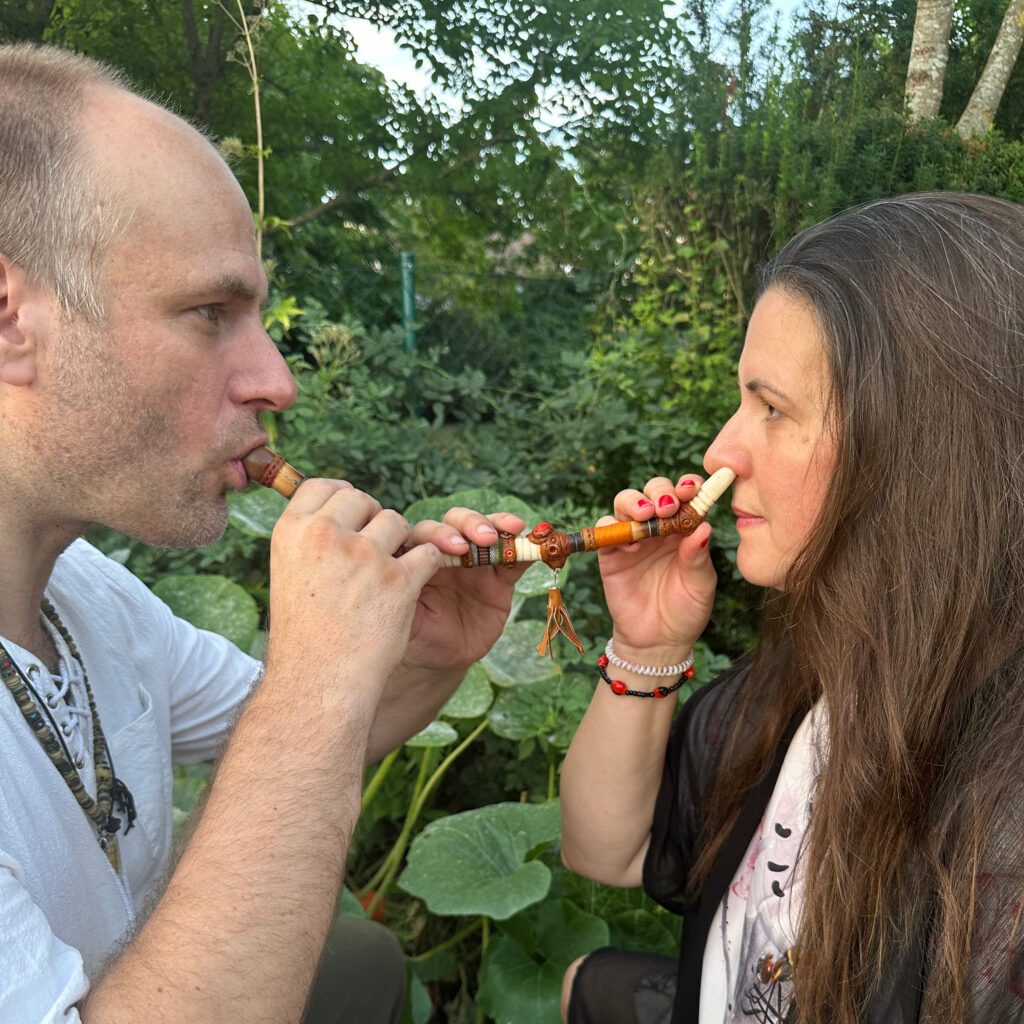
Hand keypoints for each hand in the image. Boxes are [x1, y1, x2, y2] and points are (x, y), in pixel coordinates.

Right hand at [264, 478, 440, 718]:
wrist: (319, 685)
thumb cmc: (304, 636)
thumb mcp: (290, 575)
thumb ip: (311, 540)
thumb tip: (340, 510)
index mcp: (292, 531)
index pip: (324, 486)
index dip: (344, 497)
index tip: (353, 515)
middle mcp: (326, 535)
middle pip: (364, 500)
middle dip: (374, 521)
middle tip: (372, 552)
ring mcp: (365, 556)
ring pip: (399, 523)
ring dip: (400, 546)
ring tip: (386, 580)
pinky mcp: (399, 579)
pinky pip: (427, 553)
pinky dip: (424, 569)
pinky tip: (411, 589)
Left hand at [400, 507, 528, 674]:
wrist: (439, 658)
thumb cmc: (414, 635)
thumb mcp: (401, 618)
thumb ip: (400, 596)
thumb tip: (394, 578)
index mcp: (417, 558)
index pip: (425, 534)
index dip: (438, 534)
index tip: (452, 547)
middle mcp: (445, 553)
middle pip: (455, 524)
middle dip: (469, 524)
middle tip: (482, 538)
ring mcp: (474, 563)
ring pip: (485, 530)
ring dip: (498, 525)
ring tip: (510, 529)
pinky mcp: (499, 579)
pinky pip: (514, 558)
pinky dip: (525, 548)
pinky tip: (534, 543)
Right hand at [597, 474, 717, 660]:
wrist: (659, 642)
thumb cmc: (686, 611)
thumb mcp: (701, 585)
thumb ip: (699, 556)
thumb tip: (704, 525)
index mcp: (684, 528)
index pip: (685, 495)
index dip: (687, 485)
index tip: (692, 489)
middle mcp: (658, 527)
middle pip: (653, 491)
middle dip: (660, 491)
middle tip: (667, 506)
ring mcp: (632, 538)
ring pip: (625, 502)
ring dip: (634, 501)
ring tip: (646, 515)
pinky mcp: (610, 554)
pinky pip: (604, 530)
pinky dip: (613, 528)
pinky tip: (630, 543)